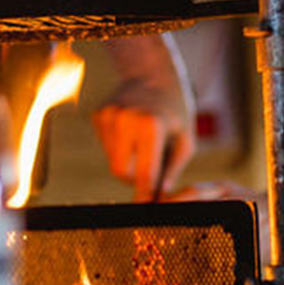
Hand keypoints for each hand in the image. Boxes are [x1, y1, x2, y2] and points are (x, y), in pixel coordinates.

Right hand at [94, 35, 195, 199]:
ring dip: (129, 162)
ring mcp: (108, 115)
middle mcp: (125, 119)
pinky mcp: (98, 115)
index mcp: (150, 125)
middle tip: (151, 170)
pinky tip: (132, 132)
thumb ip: (172, 171)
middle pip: (122, 171)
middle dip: (136, 178)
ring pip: (113, 161)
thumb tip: (159, 199)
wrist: (152, 74)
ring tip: (145, 144)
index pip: (144, 173)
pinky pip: (107, 147)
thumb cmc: (174, 111)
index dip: (146, 195)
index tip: (146, 210)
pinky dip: (120, 148)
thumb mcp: (184, 140)